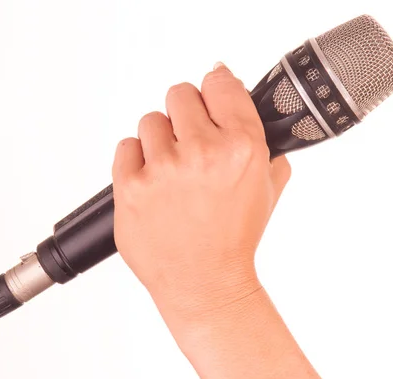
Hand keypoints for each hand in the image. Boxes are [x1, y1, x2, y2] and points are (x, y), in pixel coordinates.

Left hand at [112, 63, 290, 318]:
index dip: (215, 91)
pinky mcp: (129, 187)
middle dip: (186, 115)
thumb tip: (245, 106)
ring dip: (160, 140)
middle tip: (190, 142)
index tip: (211, 100)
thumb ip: (264, 146)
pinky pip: (125, 146)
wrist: (204, 283)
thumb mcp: (266, 190)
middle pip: (180, 94)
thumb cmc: (234, 240)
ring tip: (171, 171)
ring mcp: (162, 169)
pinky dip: (135, 160)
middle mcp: (202, 152)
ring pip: (151, 120)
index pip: (219, 81)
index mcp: (241, 147)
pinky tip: (152, 182)